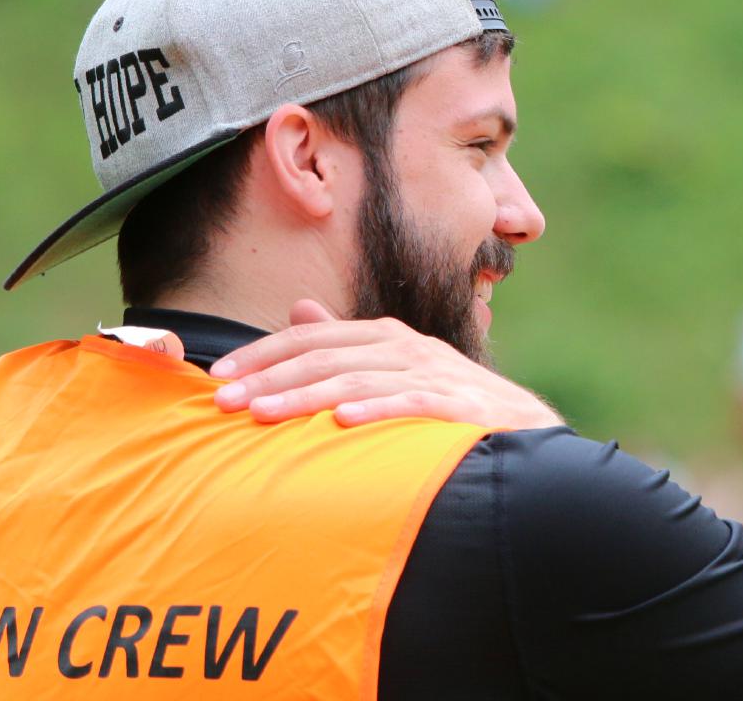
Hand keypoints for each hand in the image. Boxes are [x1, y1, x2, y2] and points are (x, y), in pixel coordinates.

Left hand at [210, 299, 564, 429]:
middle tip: (222, 402)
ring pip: (360, 380)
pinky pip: (413, 404)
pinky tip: (344, 421)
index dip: (263, 353)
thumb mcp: (398, 369)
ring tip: (262, 414)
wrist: (526, 435)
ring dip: (306, 396)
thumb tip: (298, 307)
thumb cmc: (453, 407)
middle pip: (328, 355)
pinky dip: (378, 409)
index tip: (216, 377)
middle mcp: (410, 349)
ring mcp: (437, 376)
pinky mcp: (461, 408)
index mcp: (389, 338)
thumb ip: (348, 344)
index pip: (314, 336)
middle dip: (270, 377)